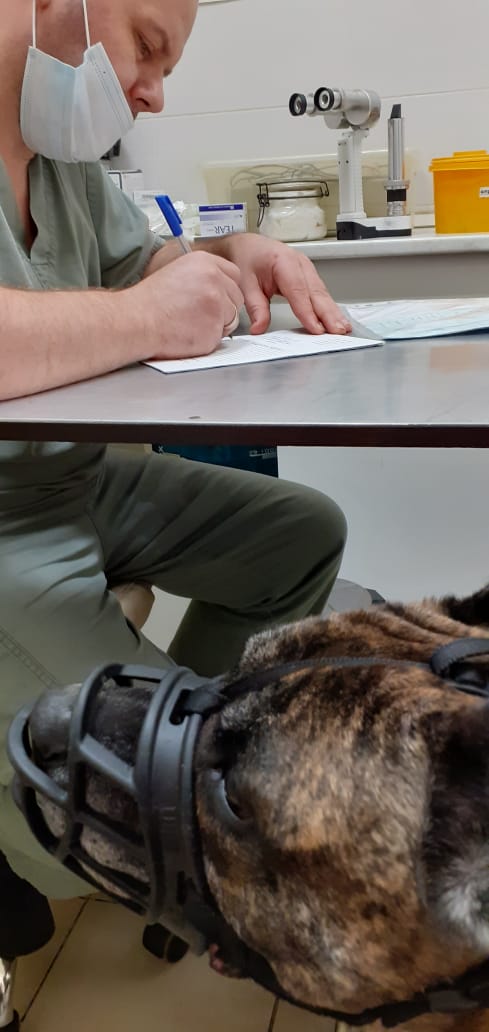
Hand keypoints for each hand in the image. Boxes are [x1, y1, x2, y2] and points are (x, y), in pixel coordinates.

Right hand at [135, 251, 243, 359]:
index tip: (214, 298)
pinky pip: (220, 337)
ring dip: (216, 325)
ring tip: (190, 324)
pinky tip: (188, 334)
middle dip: (223, 310)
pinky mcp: (214, 328)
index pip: (234, 275)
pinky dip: (206, 340)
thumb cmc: (150, 302)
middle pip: (236, 298)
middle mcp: (215, 280)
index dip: (226, 290)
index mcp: (205, 262)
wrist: (136, 320)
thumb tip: (218, 288)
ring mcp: (217, 304)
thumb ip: (202, 277)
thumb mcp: (178, 273)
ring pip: (231, 319)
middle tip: (198, 315)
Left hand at [212, 234, 350, 335]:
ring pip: (322, 293)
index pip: (298, 291)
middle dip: (329, 314)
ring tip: (343, 328)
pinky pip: (321, 293)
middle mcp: (299, 263)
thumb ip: (255, 307)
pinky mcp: (309, 276)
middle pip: (317, 292)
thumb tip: (259, 328)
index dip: (308, 312)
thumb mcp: (245, 284)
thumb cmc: (248, 259)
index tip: (316, 329)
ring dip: (333, 312)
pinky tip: (336, 319)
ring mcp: (307, 269)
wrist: (248, 245)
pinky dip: (329, 308)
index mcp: (283, 261)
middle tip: (338, 331)